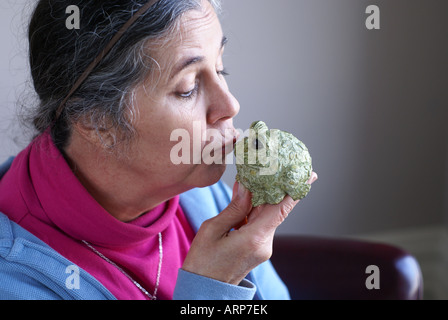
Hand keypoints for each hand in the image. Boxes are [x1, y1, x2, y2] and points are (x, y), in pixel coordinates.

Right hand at [182, 172, 317, 284]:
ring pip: (267, 216)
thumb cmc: (202, 261)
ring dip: (262, 199)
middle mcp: (264, 244)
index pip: (281, 209)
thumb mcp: (212, 230)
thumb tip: (247, 188)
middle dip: (276, 188)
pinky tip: (247, 199)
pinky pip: (260, 224)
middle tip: (278, 166)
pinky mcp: (258, 249)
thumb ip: (233, 208)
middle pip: (275, 209)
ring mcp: (263, 248)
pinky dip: (255, 210)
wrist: (204, 289)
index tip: (309, 175)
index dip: (296, 190)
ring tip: (255, 179)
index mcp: (254, 238)